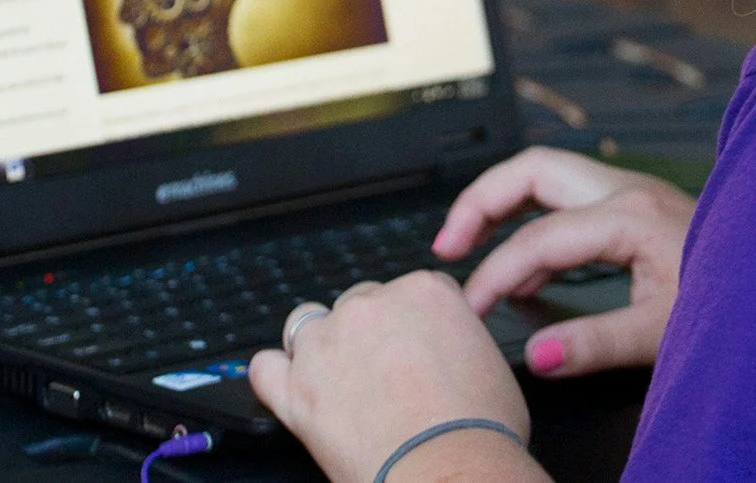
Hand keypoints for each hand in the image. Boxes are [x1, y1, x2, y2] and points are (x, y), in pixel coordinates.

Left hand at [249, 272, 535, 482]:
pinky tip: (291, 387)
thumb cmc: (478, 432)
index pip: (409, 291)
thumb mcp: (489, 362)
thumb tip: (449, 347)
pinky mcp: (295, 389)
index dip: (411, 324)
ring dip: (321, 347)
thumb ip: (458, 337)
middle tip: (384, 374)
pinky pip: (265, 366)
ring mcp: (328, 344)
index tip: (414, 347)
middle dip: (368, 335)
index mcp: (425, 292)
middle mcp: (372, 307)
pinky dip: (275, 374)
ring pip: (308, 324)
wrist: (450, 472)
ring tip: (340, 382)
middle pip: (359, 304)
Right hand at [435, 147, 696, 376]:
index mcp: (628, 215)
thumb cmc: (736, 300)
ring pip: (548, 177)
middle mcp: (627, 191)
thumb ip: (595, 344)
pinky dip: (533, 224)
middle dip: (481, 200)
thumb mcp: (663, 333)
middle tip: (447, 245)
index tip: (470, 309)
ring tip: (470, 251)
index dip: (495, 274)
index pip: (538, 238)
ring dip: (504, 206)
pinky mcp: (638, 209)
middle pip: (531, 169)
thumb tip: (537, 356)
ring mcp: (633, 193)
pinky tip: (527, 275)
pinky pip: (568, 201)